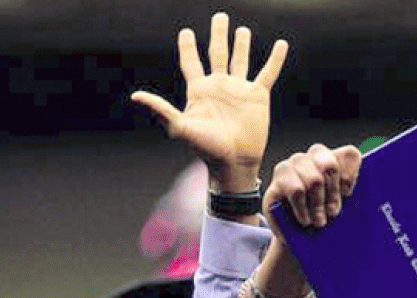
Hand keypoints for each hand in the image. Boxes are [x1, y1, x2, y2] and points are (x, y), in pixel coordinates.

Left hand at [132, 13, 287, 191]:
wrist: (233, 163)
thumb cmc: (205, 149)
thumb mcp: (180, 127)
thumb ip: (160, 109)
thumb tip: (135, 96)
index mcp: (199, 90)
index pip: (191, 62)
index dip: (188, 46)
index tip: (186, 32)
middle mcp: (219, 86)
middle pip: (217, 53)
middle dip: (218, 34)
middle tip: (220, 17)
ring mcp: (239, 90)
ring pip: (240, 60)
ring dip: (241, 44)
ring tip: (241, 29)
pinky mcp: (258, 96)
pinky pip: (268, 73)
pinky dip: (275, 59)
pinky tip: (281, 45)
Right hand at [264, 144, 362, 238]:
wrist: (294, 238)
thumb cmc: (320, 218)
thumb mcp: (337, 207)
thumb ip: (344, 195)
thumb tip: (348, 191)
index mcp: (329, 160)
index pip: (349, 155)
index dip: (350, 175)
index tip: (348, 194)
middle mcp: (308, 159)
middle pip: (329, 166)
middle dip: (333, 194)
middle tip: (332, 214)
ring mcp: (289, 167)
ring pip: (313, 180)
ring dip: (319, 204)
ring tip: (319, 222)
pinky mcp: (275, 183)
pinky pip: (296, 191)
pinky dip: (303, 209)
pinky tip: (305, 220)